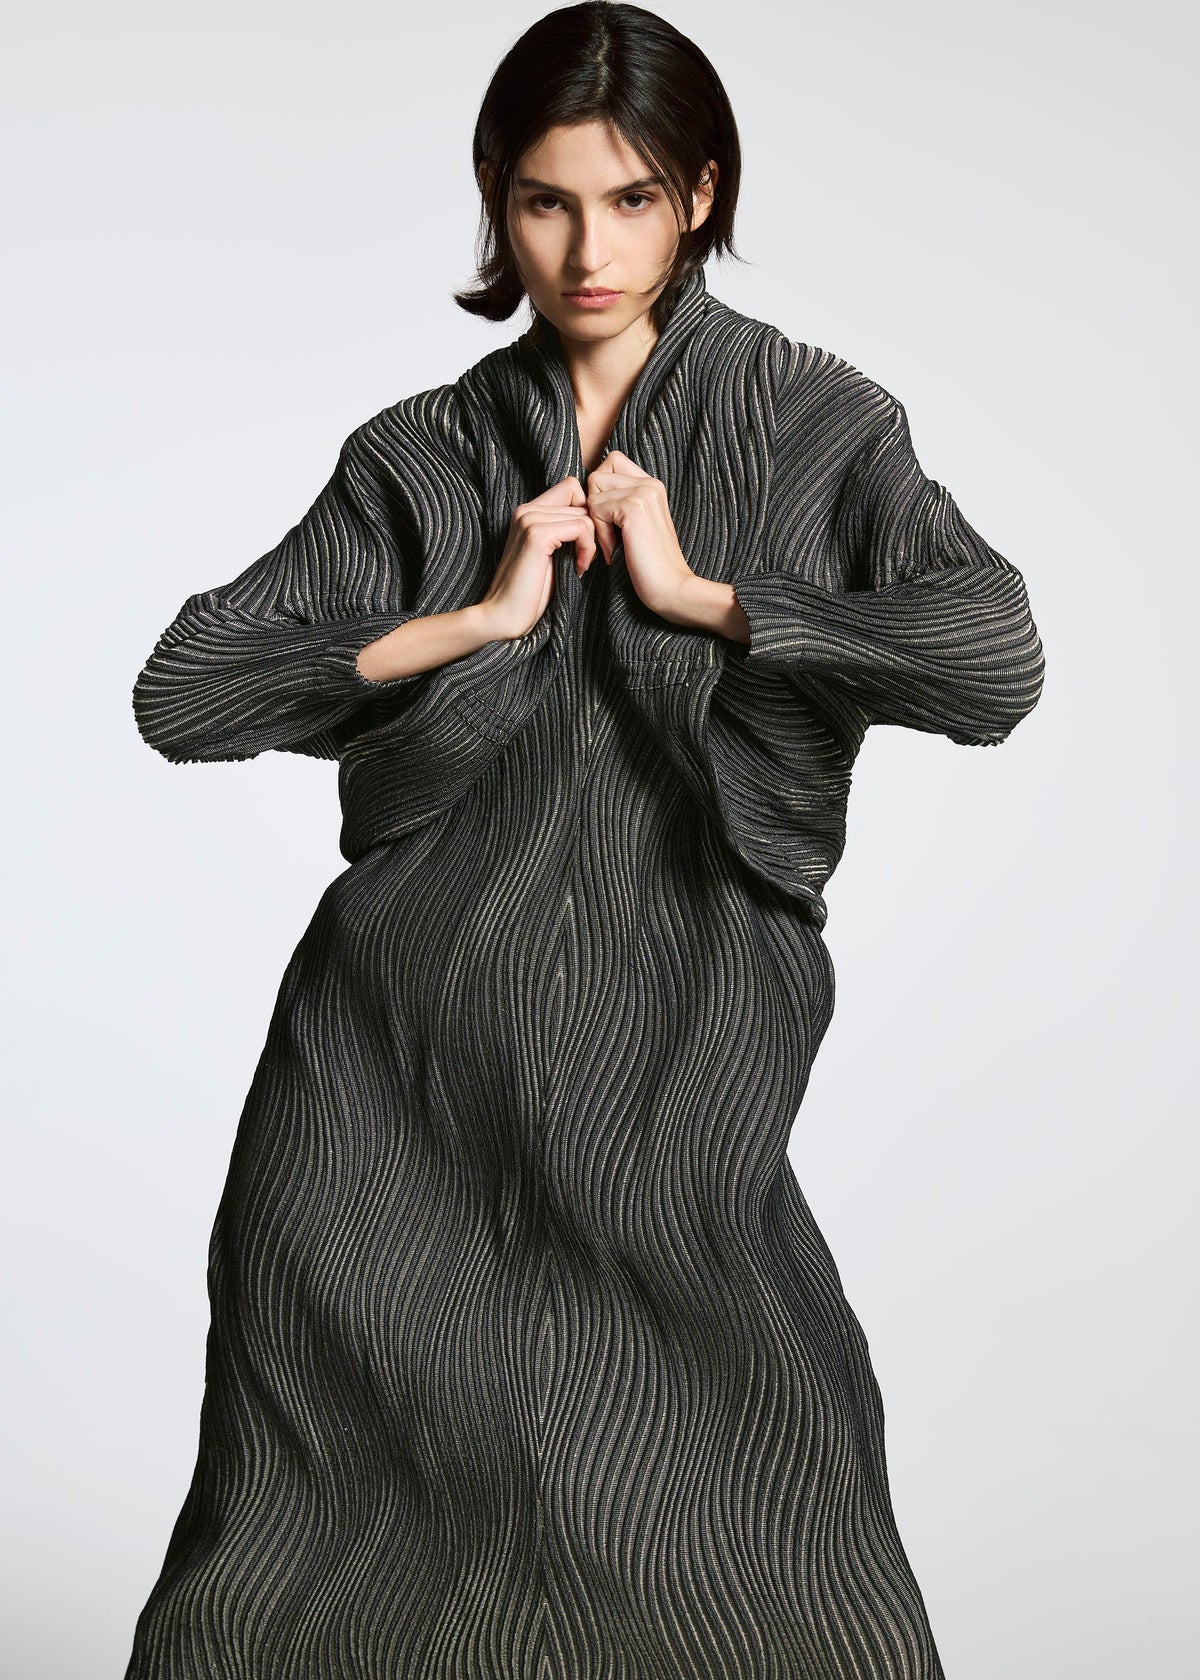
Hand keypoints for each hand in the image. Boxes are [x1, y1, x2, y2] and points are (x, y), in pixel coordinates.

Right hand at [479, 476, 598, 639]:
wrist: (503, 616)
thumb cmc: (532, 592)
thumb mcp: (555, 555)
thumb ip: (568, 532)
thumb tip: (601, 521)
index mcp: (529, 511)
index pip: (572, 488)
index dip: (588, 513)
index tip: (588, 543)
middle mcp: (527, 509)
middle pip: (582, 499)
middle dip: (594, 530)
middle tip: (588, 559)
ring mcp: (530, 519)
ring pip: (585, 514)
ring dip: (592, 542)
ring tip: (580, 565)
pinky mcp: (536, 535)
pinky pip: (581, 527)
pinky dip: (587, 548)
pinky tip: (578, 568)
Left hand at [584, 450, 692, 615]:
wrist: (671, 587)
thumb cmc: (650, 564)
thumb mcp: (636, 526)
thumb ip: (620, 503)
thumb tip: (589, 491)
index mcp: (651, 485)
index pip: (611, 463)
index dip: (601, 491)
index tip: (611, 522)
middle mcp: (649, 483)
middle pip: (597, 476)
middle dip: (595, 507)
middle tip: (611, 536)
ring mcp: (643, 492)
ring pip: (593, 493)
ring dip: (597, 523)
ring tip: (614, 545)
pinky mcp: (633, 507)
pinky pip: (595, 510)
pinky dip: (600, 535)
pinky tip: (614, 551)